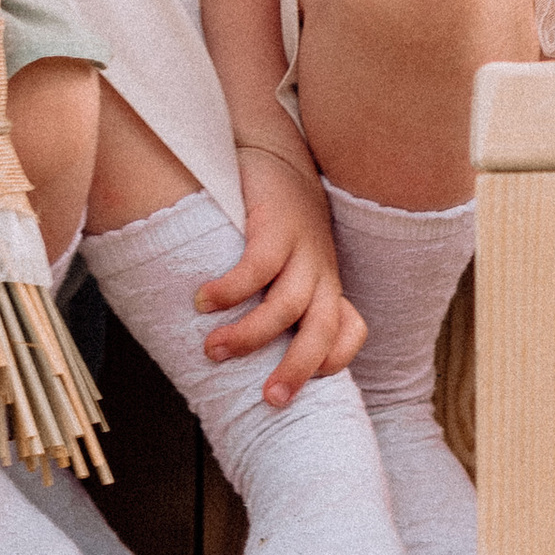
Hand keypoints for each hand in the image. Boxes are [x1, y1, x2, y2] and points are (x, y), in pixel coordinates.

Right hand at [196, 139, 365, 403]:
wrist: (274, 156)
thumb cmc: (276, 223)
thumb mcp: (291, 263)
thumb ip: (281, 302)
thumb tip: (242, 356)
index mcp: (327, 284)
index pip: (351, 330)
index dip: (333, 361)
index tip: (296, 382)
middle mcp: (320, 270)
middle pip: (323, 330)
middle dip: (298, 368)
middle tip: (268, 398)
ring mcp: (301, 247)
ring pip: (288, 305)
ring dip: (250, 335)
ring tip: (212, 350)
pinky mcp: (275, 224)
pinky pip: (258, 266)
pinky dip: (232, 290)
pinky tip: (203, 300)